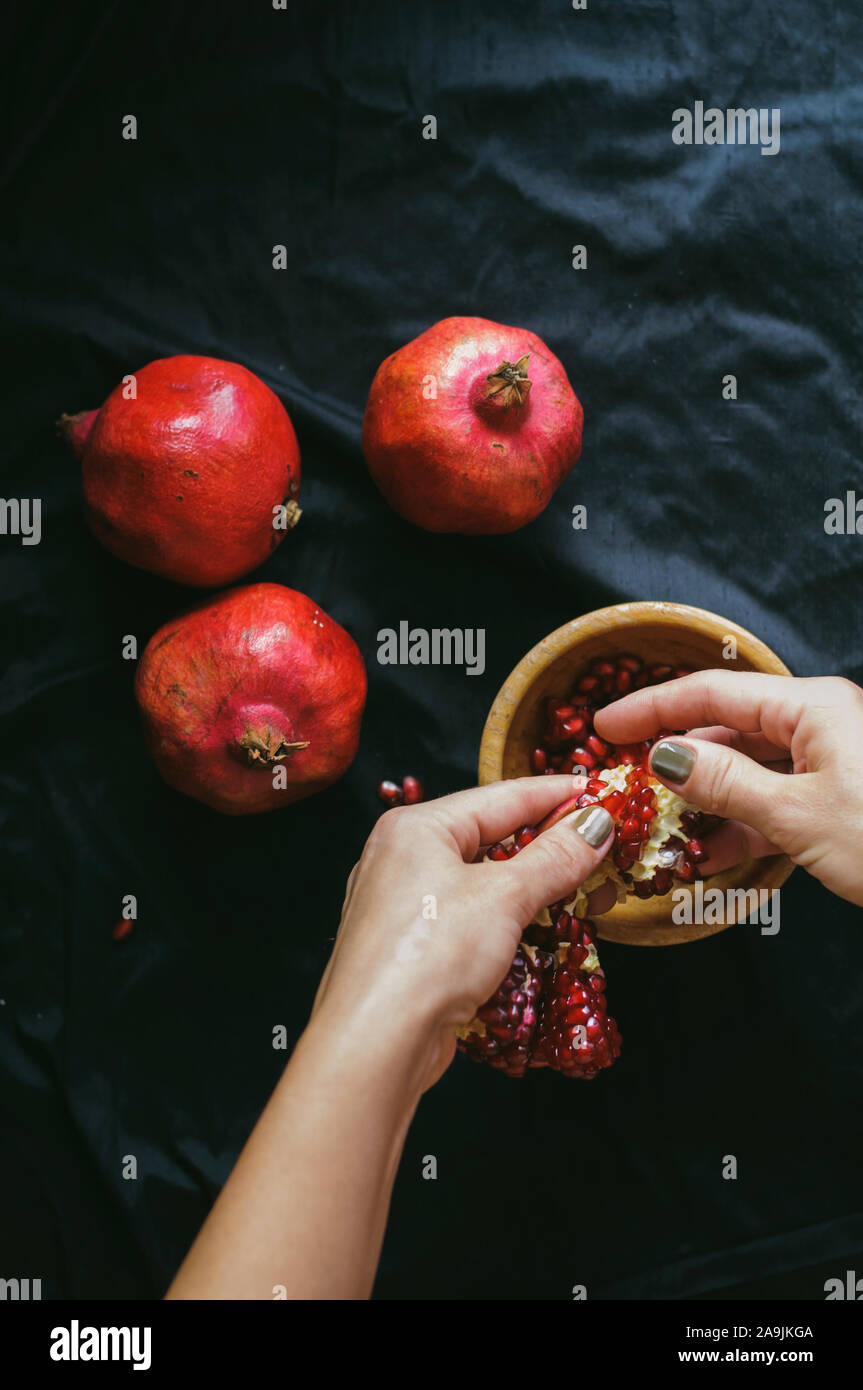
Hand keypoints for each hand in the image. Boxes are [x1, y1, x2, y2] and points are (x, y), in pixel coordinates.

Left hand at [311, 775, 614, 1092]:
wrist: (376, 1046)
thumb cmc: (430, 957)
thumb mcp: (504, 897)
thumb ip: (556, 858)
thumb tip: (596, 825)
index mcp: (415, 827)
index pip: (501, 797)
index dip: (558, 794)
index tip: (604, 794)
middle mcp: (402, 858)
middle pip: (492, 839)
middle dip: (553, 847)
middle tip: (608, 848)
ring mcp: (404, 906)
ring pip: (484, 883)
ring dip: (537, 888)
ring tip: (591, 891)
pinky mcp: (414, 950)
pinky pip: (472, 918)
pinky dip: (510, 919)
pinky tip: (546, 927)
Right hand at [594, 670, 862, 907]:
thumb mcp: (796, 813)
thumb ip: (723, 782)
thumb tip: (664, 755)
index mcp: (811, 705)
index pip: (711, 693)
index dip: (651, 707)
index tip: (603, 725)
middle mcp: (820, 723)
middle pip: (729, 728)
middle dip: (677, 759)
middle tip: (625, 783)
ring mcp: (833, 762)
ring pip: (750, 770)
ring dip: (706, 801)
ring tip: (661, 829)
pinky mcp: (842, 800)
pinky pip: (776, 801)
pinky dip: (741, 826)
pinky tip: (709, 857)